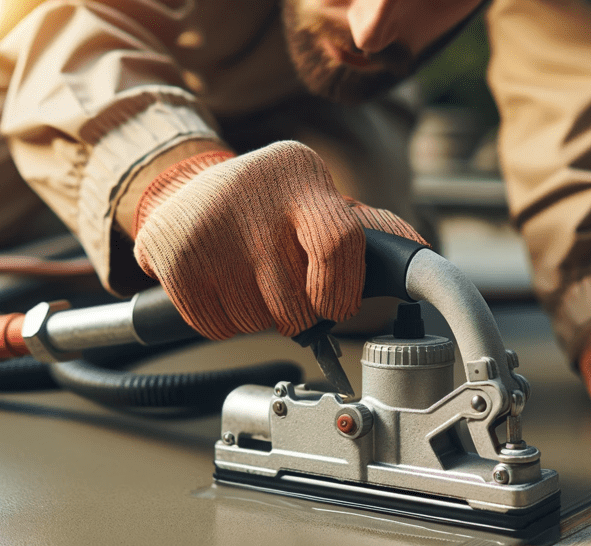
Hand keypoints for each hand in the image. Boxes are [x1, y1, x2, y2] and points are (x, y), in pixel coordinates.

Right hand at [132, 140, 426, 339]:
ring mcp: (208, 228)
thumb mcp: (320, 202)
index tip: (335, 304)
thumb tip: (417, 249)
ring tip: (249, 281)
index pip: (339, 242)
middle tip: (287, 292)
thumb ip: (371, 227)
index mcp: (300, 175)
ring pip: (255, 318)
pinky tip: (221, 287)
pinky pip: (215, 325)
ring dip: (259, 318)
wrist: (184, 191)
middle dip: (297, 313)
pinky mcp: (173, 258)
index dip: (341, 290)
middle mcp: (253, 194)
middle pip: (295, 298)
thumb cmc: (269, 204)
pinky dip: (224, 322)